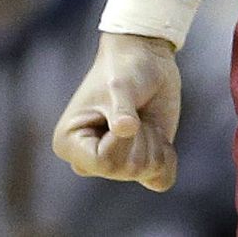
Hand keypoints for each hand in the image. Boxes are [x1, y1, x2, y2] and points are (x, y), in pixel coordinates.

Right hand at [52, 33, 181, 192]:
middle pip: (128, 169)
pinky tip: (158, 135)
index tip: (124, 115)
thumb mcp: (120, 85)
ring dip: (154, 139)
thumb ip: (121, 109)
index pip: (103, 163)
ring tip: (142, 117)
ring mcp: (116, 164)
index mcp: (70, 144)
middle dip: (141, 136)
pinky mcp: (140, 164)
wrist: (146, 57)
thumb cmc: (124, 67)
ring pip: (146, 171)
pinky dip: (167, 156)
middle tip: (135, 110)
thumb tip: (125, 129)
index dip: (123, 139)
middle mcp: (90, 161)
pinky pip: (161, 180)